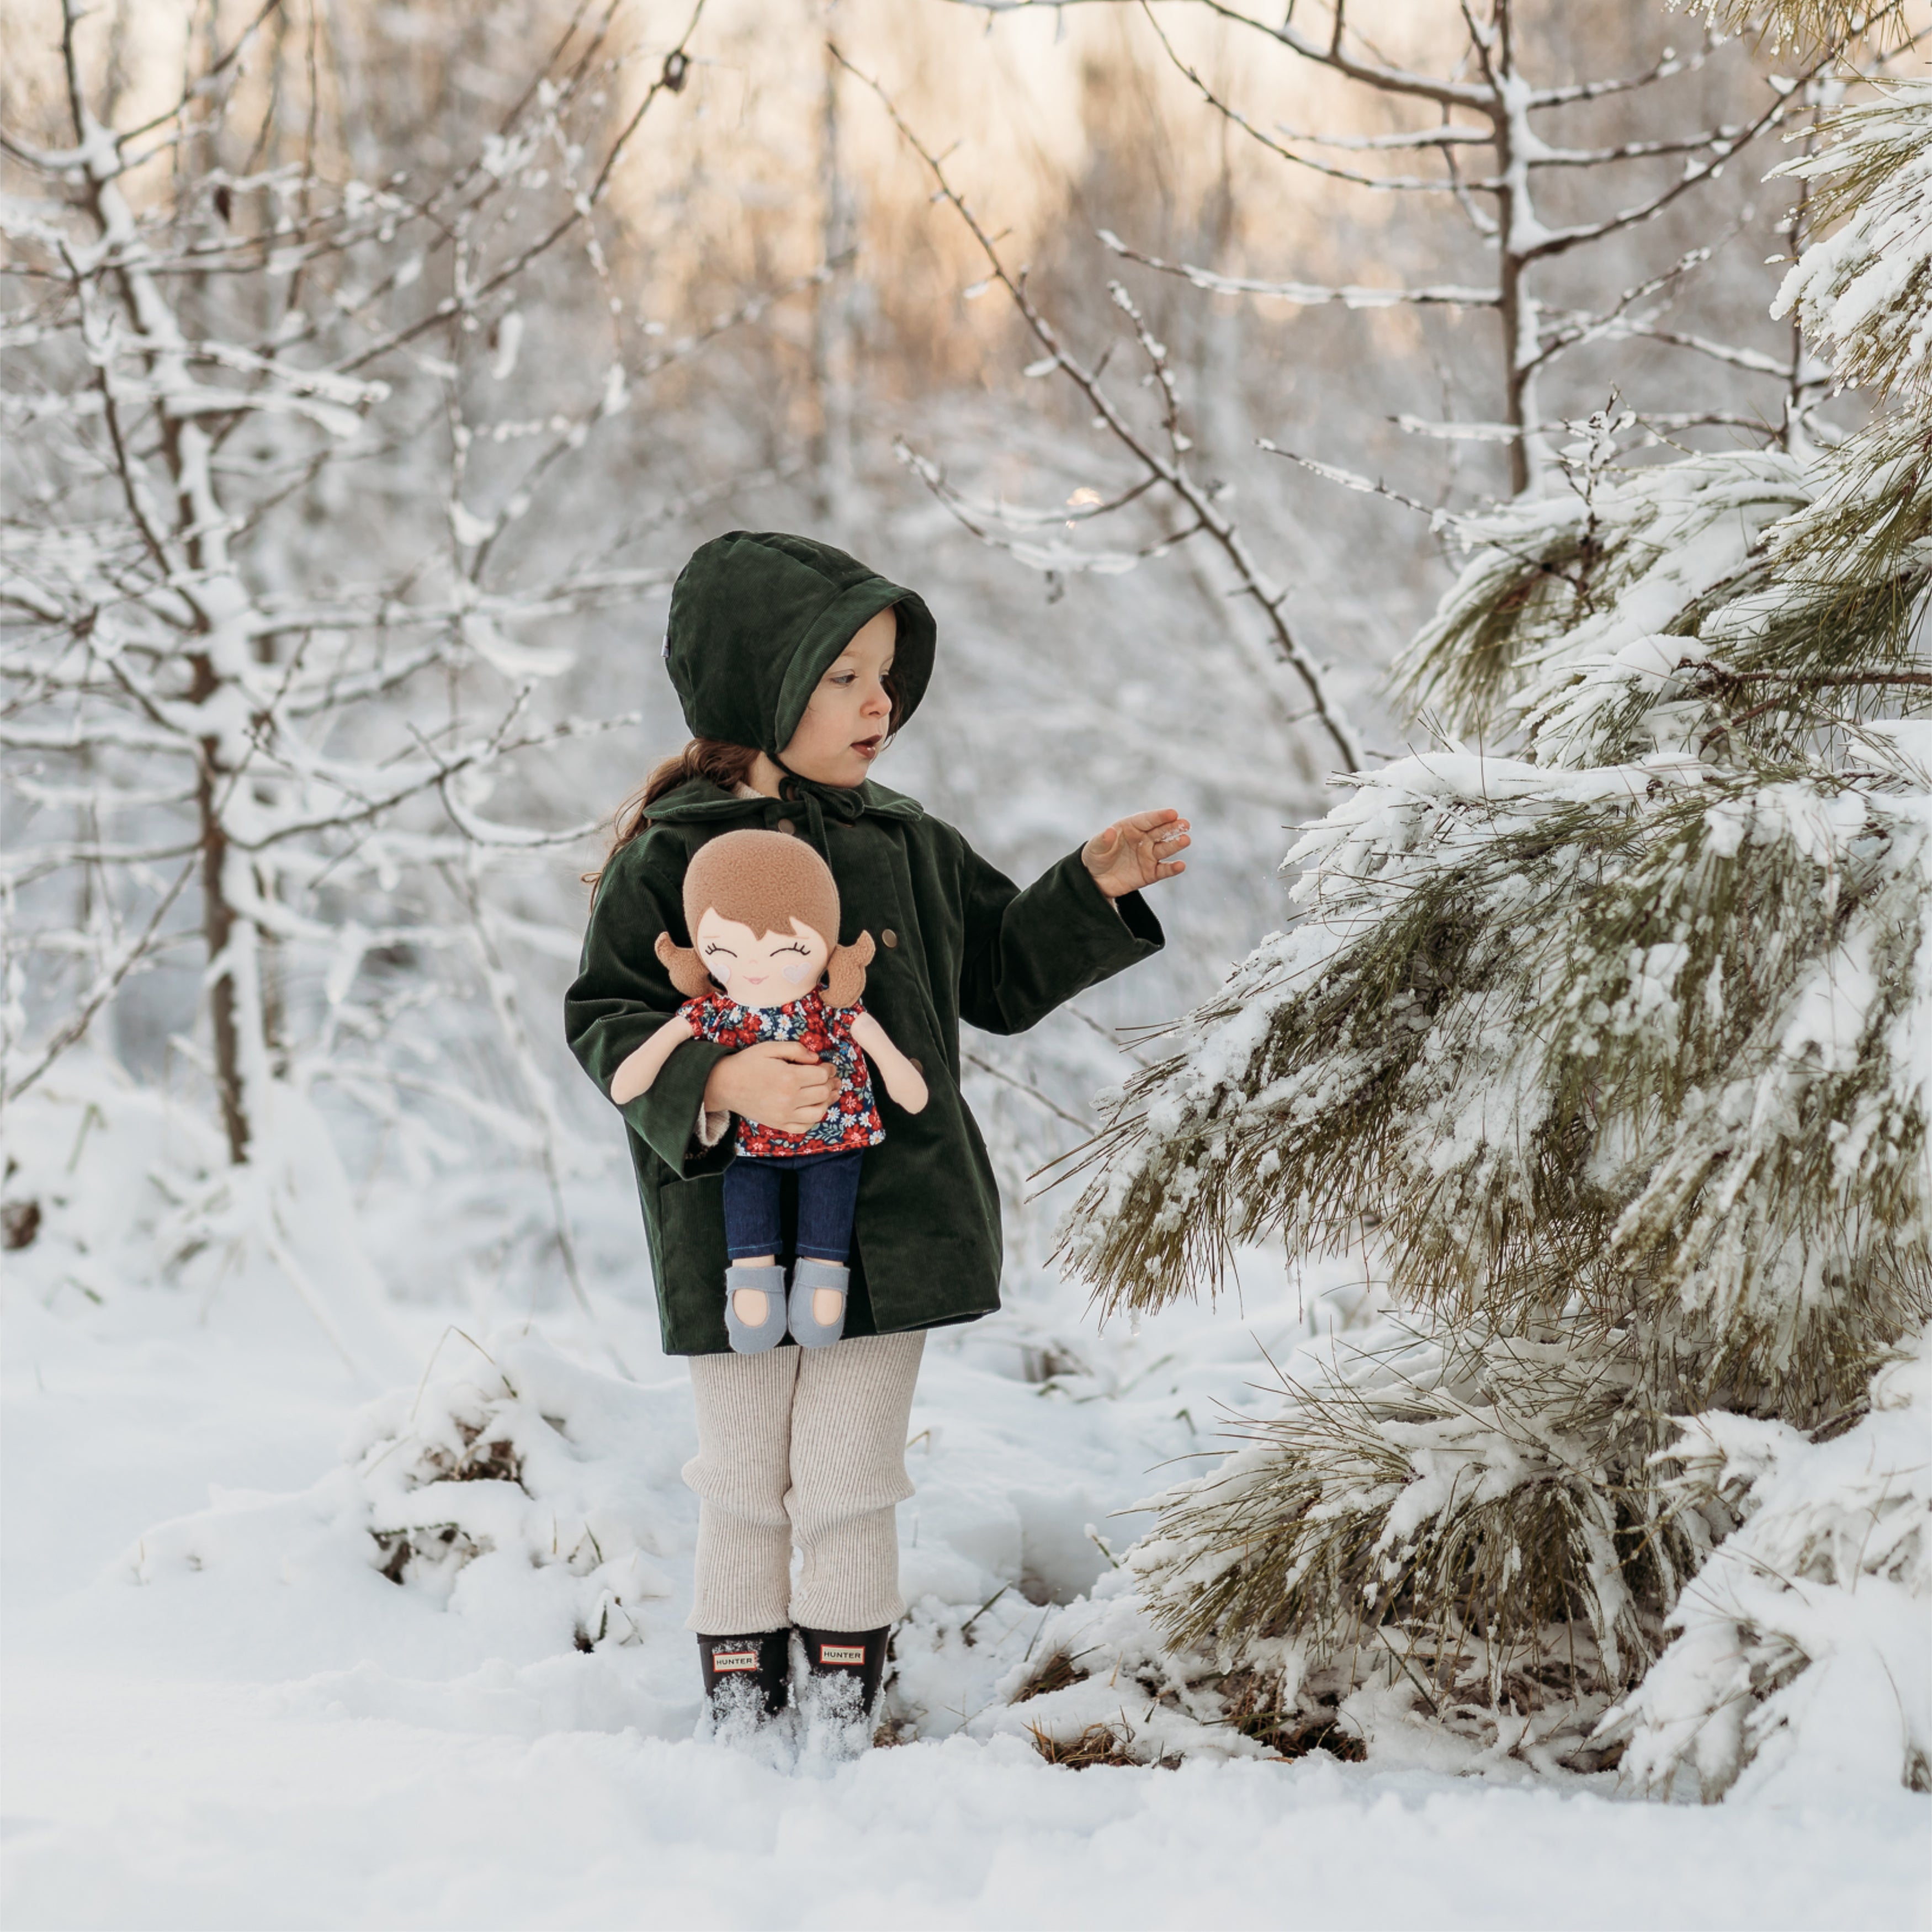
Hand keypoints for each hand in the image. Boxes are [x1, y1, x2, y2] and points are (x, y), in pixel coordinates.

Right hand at [703, 1039, 837, 1130]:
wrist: (724, 1084)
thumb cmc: (747, 1063)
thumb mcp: (770, 1047)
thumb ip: (796, 1050)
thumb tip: (816, 1058)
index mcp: (789, 1077)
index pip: (822, 1076)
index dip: (830, 1070)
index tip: (829, 1066)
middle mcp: (789, 1099)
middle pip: (823, 1093)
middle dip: (831, 1084)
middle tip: (831, 1078)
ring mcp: (784, 1115)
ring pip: (818, 1112)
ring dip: (826, 1102)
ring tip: (827, 1093)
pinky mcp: (778, 1124)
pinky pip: (804, 1126)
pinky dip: (813, 1118)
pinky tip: (813, 1108)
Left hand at [1082, 808, 1190, 898]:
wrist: (1095, 880)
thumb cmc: (1095, 857)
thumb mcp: (1095, 848)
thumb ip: (1103, 840)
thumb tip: (1110, 832)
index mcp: (1131, 827)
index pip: (1147, 819)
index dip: (1159, 816)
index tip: (1172, 813)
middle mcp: (1143, 839)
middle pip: (1161, 831)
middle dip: (1173, 827)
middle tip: (1185, 824)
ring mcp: (1148, 856)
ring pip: (1165, 848)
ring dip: (1176, 844)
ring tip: (1186, 840)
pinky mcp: (1150, 873)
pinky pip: (1164, 870)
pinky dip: (1172, 868)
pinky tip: (1180, 865)